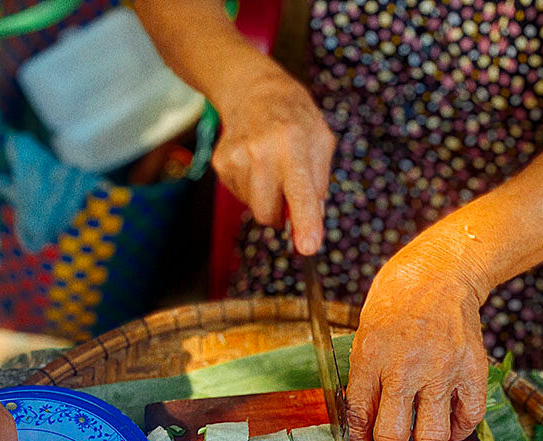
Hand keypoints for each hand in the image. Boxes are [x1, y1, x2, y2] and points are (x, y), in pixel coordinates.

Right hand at [211, 64, 334, 254]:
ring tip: (272, 169)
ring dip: (268, 200)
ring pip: (255, 208)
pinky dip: (253, 189)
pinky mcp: (220, 164)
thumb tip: (310, 225)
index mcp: (292, 143)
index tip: (308, 247)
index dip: (305, 222)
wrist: (254, 91)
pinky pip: (241, 197)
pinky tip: (256, 165)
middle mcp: (260, 151)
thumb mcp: (321, 142)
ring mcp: (235, 158)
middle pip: (268, 214)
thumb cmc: (295, 120)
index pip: (300, 191)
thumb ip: (319, 185)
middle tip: (289, 190)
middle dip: (282, 215)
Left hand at [343, 237, 488, 440]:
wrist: (441, 274)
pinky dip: (458, 432)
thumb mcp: (365, 336)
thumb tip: (359, 431)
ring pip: (432, 438)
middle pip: (394, 437)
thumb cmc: (395, 303)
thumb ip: (362, 382)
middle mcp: (406, 366)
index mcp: (371, 356)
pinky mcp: (473, 370)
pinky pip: (467, 419)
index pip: (358, 419)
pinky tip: (449, 424)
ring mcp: (443, 369)